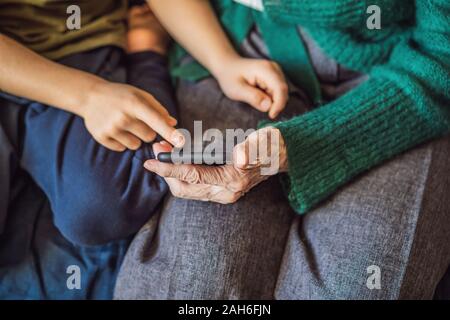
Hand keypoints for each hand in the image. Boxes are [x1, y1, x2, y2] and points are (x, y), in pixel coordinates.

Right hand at [81, 81, 183, 151]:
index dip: (170, 132)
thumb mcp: (140, 95)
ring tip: (124, 124)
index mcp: (135, 103)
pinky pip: (122, 148)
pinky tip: (115, 129)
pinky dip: (122, 141)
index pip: (156, 120)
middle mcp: (123, 116)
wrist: (90, 96)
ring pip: (136, 145)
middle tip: (136, 120)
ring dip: (134, 138)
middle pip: (149, 137)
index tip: (181, 142)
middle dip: (147, 131)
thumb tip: (173, 124)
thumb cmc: (121, 95)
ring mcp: (111, 128)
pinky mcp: (102, 137)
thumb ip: (159, 110)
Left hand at [144, 127, 287, 203]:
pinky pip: (194, 186)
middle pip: (184, 188)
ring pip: (187, 189)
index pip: (193, 177)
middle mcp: (226, 192)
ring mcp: (223, 193)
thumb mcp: (262, 142)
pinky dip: (181, 174)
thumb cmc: (270, 146)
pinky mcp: (221, 188)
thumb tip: (240, 158)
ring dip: (171, 174)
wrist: (281, 155)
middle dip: (166, 172)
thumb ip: (251, 150)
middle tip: (156, 150)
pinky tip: (177, 158)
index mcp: (233, 180)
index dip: (169, 169)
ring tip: (163, 152)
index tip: (150, 162)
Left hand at [213, 57, 288, 118]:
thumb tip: (268, 107)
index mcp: (265, 69)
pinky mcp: (276, 76)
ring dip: (272, 101)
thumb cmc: (231, 77)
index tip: (271, 115)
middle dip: (275, 104)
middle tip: (258, 106)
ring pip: (282, 93)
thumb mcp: (237, 90)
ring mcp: (276, 71)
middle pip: (283, 91)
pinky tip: (258, 95)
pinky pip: (278, 92)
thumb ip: (253, 98)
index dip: (279, 104)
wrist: (228, 66)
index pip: (280, 88)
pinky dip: (271, 98)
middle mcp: (274, 68)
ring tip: (254, 97)